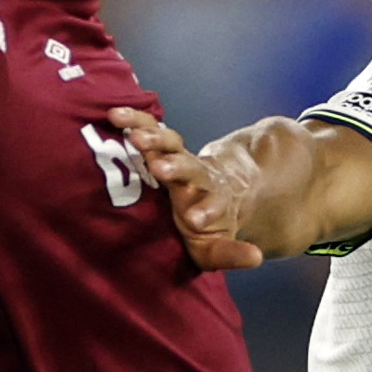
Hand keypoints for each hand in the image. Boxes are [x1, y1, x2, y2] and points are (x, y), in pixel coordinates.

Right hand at [110, 105, 263, 269]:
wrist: (215, 192)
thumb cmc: (210, 226)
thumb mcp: (219, 246)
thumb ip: (232, 253)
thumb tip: (255, 258)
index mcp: (212, 202)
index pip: (211, 206)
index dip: (205, 211)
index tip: (196, 219)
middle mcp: (197, 177)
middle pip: (190, 168)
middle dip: (177, 167)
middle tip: (161, 169)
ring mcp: (179, 159)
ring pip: (170, 144)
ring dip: (155, 138)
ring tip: (135, 137)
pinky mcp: (162, 146)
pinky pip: (150, 128)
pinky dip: (135, 119)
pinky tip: (115, 113)